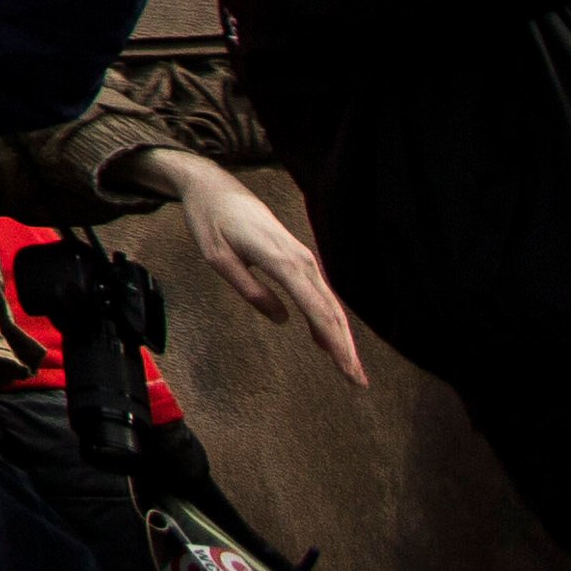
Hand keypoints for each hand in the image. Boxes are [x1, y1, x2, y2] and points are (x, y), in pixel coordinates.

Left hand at [139, 148, 362, 385]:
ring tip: (348, 369)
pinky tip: (324, 341)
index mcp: (282, 261)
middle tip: (358, 383)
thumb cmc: (212, 221)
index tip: (349, 371)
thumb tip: (282, 320)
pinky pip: (317, 293)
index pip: (318, 310)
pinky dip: (325, 319)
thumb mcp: (217, 258)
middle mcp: (300, 260)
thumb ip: (250, 289)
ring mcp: (302, 258)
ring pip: (328, 303)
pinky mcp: (297, 258)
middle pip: (331, 310)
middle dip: (346, 347)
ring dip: (340, 336)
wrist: (215, 188)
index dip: (336, 343)